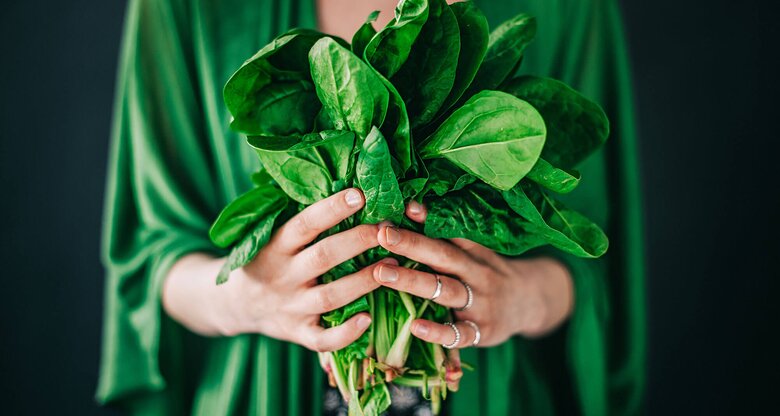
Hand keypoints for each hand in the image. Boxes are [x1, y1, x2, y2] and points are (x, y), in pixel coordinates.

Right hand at [212, 188, 388, 351]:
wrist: (235, 303)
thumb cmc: (267, 260)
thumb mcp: (272, 236)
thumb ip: (302, 219)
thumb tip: (346, 185)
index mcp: (275, 246)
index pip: (304, 224)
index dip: (332, 209)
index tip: (360, 194)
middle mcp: (283, 276)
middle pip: (324, 257)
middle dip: (358, 241)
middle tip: (388, 229)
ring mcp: (291, 307)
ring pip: (331, 296)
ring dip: (364, 281)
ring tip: (393, 266)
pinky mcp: (297, 333)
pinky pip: (322, 339)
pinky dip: (345, 333)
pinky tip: (368, 318)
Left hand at [371, 201, 574, 347]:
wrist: (529, 304)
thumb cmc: (487, 273)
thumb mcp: (473, 252)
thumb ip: (444, 235)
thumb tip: (409, 206)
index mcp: (473, 252)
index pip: (450, 232)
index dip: (427, 219)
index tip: (403, 206)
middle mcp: (477, 274)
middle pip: (444, 256)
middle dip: (412, 244)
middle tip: (382, 234)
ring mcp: (480, 303)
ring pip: (446, 291)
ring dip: (413, 281)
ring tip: (382, 273)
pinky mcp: (481, 332)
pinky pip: (458, 333)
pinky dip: (437, 331)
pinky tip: (415, 326)